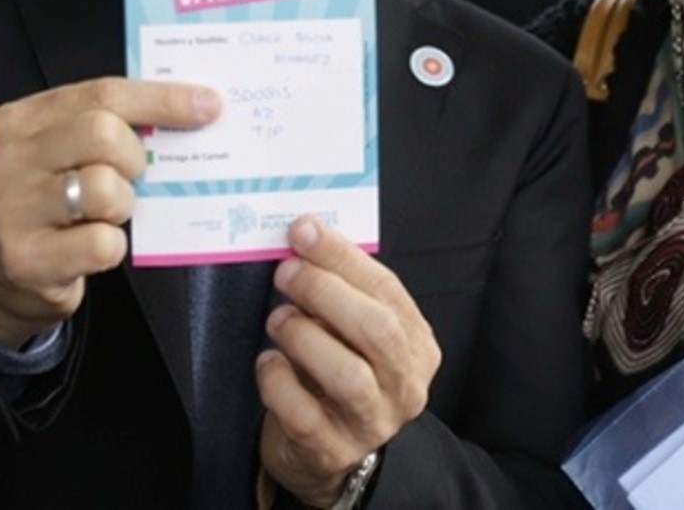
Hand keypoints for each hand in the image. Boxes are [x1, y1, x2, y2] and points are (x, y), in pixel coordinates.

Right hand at [0, 77, 219, 345]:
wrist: (2, 275)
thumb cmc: (49, 202)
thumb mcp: (62, 152)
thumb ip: (107, 126)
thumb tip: (192, 110)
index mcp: (22, 120)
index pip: (103, 93)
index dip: (162, 98)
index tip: (208, 104)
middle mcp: (10, 158)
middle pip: (103, 133)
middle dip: (136, 157)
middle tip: (134, 176)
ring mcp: (14, 209)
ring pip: (103, 188)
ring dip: (124, 204)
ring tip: (110, 213)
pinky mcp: (26, 258)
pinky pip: (100, 243)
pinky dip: (113, 247)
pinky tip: (95, 247)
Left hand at [257, 218, 440, 504]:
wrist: (324, 452)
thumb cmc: (335, 372)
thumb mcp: (350, 332)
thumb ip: (340, 290)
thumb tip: (305, 234)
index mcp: (417, 347)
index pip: (388, 291)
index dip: (342, 257)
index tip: (303, 231)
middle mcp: (404, 387)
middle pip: (377, 331)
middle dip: (325, 292)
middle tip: (285, 273)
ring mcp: (372, 424)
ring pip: (348, 376)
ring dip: (305, 336)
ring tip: (278, 320)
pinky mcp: (333, 452)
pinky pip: (304, 414)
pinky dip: (279, 381)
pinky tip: (267, 362)